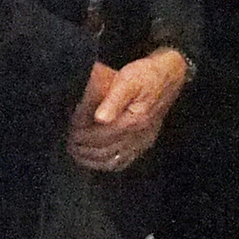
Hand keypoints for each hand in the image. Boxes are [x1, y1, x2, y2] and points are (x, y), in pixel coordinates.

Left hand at [67, 48, 188, 171]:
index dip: (82, 135)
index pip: (101, 136)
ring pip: (113, 160)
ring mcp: (143, 142)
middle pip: (105, 150)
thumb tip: (99, 118)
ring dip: (92, 160)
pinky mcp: (145, 143)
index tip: (69, 130)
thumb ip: (113, 99)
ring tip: (76, 152)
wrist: (170, 76)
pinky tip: (95, 160)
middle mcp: (139, 136)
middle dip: (83, 149)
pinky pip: (124, 161)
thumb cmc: (146, 75)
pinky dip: (106, 164)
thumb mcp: (129, 79)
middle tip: (68, 142)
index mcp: (134, 121)